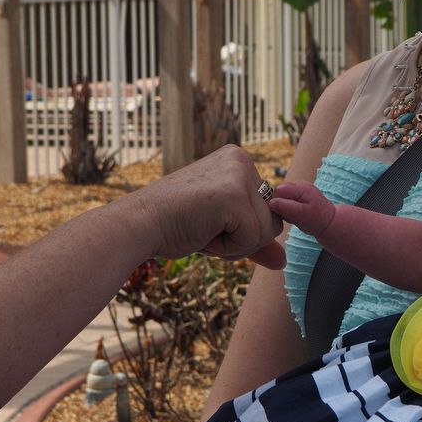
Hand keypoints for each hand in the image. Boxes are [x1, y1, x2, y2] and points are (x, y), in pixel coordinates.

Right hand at [120, 144, 284, 268]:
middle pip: (273, 221)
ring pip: (267, 232)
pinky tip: (203, 231)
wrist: (139, 225)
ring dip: (236, 244)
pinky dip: (229, 247)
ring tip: (204, 228)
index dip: (241, 229)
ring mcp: (239, 175)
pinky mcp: (234, 195)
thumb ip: (254, 241)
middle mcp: (242, 160)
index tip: (209, 219)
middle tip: (206, 226)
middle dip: (242, 238)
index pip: (268, 210)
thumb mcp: (223, 230)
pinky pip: (254, 238)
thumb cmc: (175, 225)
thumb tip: (283, 262)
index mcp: (239, 161)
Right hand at [268, 181, 335, 236]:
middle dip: (281, 205)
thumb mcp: (301, 215)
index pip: (278, 191)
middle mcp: (300, 184)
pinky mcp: (300, 194)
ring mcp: (300, 188)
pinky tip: (297, 213)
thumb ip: (285, 208)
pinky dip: (289, 207)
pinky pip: (287, 199)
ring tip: (295, 215)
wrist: (329, 221)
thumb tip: (271, 202)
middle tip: (292, 215)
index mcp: (300, 188)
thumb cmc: (316, 219)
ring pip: (282, 196)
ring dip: (285, 207)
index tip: (286, 213)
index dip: (278, 203)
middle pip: (279, 192)